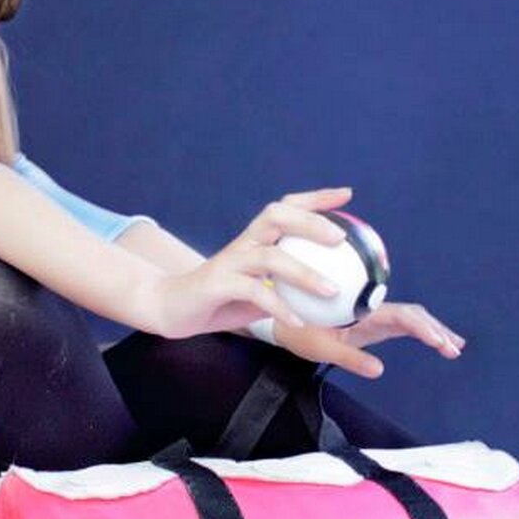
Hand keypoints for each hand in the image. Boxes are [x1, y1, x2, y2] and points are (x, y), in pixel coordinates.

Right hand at [140, 188, 356, 339]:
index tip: (346, 196)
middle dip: (310, 221)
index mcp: (255, 239)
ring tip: (332, 290)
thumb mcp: (262, 291)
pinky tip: (299, 322)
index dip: (315, 198)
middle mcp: (243, 243)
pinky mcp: (217, 285)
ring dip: (304, 273)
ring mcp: (229, 262)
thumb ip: (290, 288)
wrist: (172, 308)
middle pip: (276, 216)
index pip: (286, 207)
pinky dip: (279, 307)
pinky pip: (253, 293)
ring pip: (269, 257)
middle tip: (341, 238)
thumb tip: (336, 294)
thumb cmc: (222, 299)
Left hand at [271, 301, 466, 378]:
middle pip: (413, 314)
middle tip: (453, 348)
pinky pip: (404, 321)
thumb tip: (379, 370)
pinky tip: (436, 339)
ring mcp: (374, 313)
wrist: (284, 316)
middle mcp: (372, 308)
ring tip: (454, 346)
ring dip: (434, 329)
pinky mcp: (373, 319)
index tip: (437, 340)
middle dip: (436, 329)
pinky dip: (422, 329)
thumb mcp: (321, 348)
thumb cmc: (299, 331)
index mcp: (362, 311)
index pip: (401, 316)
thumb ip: (350, 358)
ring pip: (412, 316)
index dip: (423, 327)